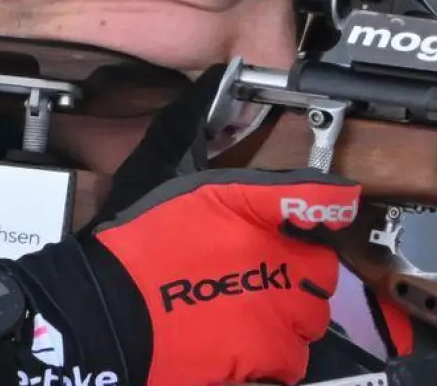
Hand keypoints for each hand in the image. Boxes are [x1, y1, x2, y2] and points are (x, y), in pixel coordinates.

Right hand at [13, 64, 360, 385]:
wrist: (99, 318)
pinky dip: (272, 360)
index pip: (319, 197)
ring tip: (248, 315)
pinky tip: (240, 347)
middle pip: (321, 270)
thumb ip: (196, 122)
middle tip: (262, 277)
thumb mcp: (160, 167)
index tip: (337, 209)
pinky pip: (289, 363)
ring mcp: (274, 315)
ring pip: (309, 320)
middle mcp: (274, 259)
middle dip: (298, 274)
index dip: (331, 203)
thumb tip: (220, 78)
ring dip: (288, 319)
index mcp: (251, 207)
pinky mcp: (263, 362)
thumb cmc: (128, 248)